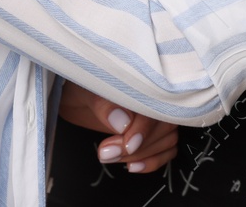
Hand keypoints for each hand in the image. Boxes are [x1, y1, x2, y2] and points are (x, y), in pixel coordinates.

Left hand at [57, 81, 178, 174]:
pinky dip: (153, 161)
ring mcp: (157, 116)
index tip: (127, 145)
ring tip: (110, 156)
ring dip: (141, 155)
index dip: (144, 129)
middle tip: (106, 152)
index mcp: (146, 80)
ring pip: (168, 140)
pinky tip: (132, 166)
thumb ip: (105, 105)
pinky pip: (168, 150)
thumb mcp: (89, 91)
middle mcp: (158, 97)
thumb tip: (123, 123)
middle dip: (138, 147)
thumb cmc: (84, 87)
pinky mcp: (154, 133)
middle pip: (166, 127)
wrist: (77, 97)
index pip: (157, 107)